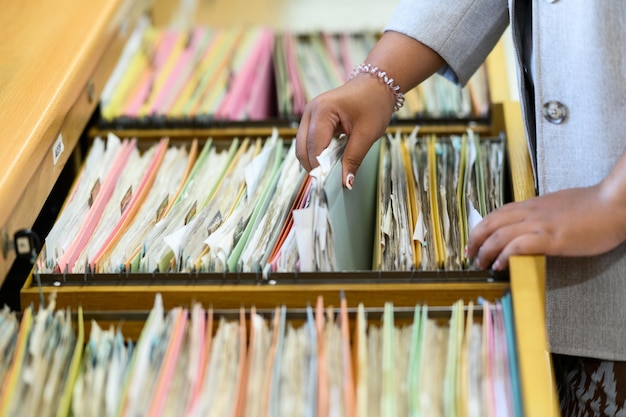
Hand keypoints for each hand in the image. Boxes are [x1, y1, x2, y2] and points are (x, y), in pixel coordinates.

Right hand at [295, 75, 394, 187]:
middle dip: (314, 167)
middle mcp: (310, 111)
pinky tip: (330, 161)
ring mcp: (309, 115)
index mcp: (322, 110)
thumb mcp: (367, 134)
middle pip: (302, 148)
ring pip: (302, 147)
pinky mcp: (312, 120)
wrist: (376, 85)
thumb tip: (345, 183)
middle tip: (330, 182)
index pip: (315, 147)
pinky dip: (316, 154)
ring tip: (331, 172)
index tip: (329, 185)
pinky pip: (308, 142)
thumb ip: (353, 159)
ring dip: (313, 161)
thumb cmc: (374, 104)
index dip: (320, 168)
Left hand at [467, 183, 625, 270]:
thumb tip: (531, 225)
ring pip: (499, 234)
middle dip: (475, 239)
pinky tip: (499, 265)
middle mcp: (531, 212)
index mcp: (533, 204)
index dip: (481, 227)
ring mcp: (540, 224)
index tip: (474, 240)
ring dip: (485, 250)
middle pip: (491, 222)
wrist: (614, 204)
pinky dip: (504, 256)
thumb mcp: (559, 205)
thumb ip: (542, 213)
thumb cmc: (593, 207)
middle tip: (469, 254)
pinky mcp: (552, 238)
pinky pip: (518, 245)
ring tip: (479, 263)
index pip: (497, 213)